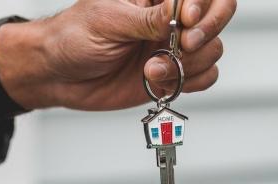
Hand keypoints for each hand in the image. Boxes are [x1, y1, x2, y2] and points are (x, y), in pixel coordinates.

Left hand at [0, 0, 235, 110]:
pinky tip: (159, 83)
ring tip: (151, 71)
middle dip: (206, 33)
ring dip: (187, 65)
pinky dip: (190, 83)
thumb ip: (148, 19)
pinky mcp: (173, 75)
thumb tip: (180, 12)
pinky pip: (205, 77)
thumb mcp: (108, 21)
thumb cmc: (74, 37)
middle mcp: (171, 19)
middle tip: (182, 47)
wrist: (59, 75)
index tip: (185, 21)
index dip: (202, 6)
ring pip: (213, 50)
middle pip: (218, 15)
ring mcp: (174, 47)